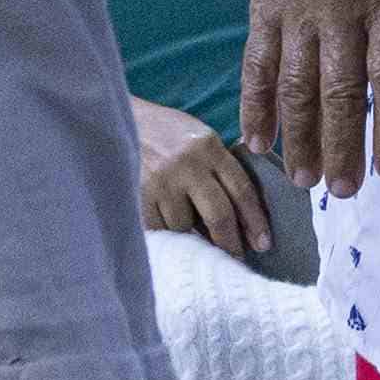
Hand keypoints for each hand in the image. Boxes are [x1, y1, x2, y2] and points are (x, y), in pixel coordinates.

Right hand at [131, 102, 274, 259]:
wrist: (115, 121)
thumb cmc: (164, 134)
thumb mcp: (197, 138)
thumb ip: (219, 166)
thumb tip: (244, 212)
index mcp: (209, 147)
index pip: (241, 189)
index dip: (255, 220)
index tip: (263, 243)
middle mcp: (187, 164)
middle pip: (219, 215)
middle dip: (230, 243)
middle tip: (237, 258)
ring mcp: (161, 181)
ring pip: (186, 227)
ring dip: (192, 236)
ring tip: (191, 233)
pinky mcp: (138, 196)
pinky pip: (161, 229)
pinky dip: (167, 234)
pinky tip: (169, 230)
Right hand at [241, 0, 379, 200]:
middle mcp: (341, 4)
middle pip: (340, 89)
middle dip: (342, 145)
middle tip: (344, 189)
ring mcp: (297, 5)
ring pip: (296, 84)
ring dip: (299, 137)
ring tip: (305, 179)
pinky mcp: (263, 4)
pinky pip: (258, 63)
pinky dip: (257, 105)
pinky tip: (260, 140)